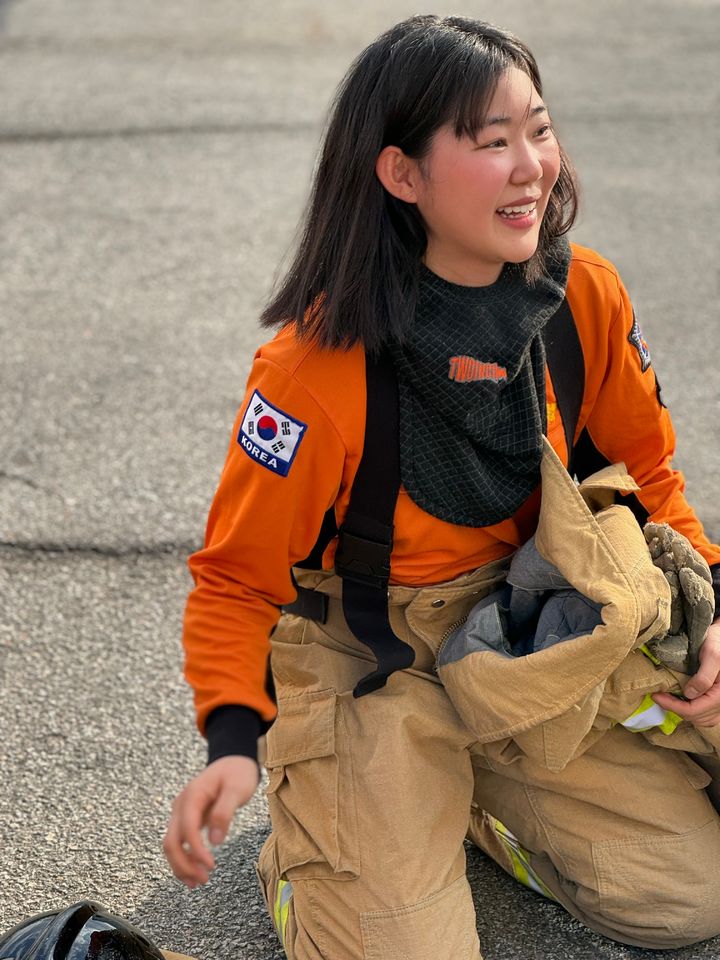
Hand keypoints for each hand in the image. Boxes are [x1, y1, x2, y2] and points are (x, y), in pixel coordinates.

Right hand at [163, 755, 260, 887]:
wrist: (233, 761)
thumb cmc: (237, 773)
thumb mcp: (237, 789)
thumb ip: (225, 812)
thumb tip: (215, 841)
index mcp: (192, 795)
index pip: (187, 829)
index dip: (197, 850)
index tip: (211, 866)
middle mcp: (181, 805)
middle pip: (172, 841)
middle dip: (183, 864)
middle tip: (202, 881)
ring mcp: (181, 813)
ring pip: (172, 844)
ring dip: (181, 866)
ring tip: (198, 882)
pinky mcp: (186, 819)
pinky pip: (179, 842)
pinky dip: (184, 859)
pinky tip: (194, 872)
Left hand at [653, 620, 719, 726]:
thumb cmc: (719, 643)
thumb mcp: (712, 655)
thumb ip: (703, 677)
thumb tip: (689, 695)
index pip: (693, 710)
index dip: (672, 706)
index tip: (656, 696)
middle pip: (694, 716)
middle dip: (674, 708)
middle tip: (658, 696)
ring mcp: (718, 702)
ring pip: (698, 717)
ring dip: (681, 710)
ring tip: (666, 697)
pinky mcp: (714, 698)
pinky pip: (702, 713)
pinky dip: (689, 708)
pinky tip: (679, 698)